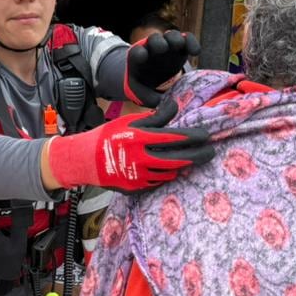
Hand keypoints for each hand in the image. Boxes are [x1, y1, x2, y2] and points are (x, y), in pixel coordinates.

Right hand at [46, 99, 213, 192]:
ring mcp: (138, 176)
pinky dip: (166, 175)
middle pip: (178, 159)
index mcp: (141, 138)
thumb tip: (175, 107)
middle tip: (210, 153)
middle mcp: (141, 158)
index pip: (174, 138)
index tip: (206, 136)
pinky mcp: (135, 188)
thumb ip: (155, 117)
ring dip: (182, 166)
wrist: (85, 160)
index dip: (193, 137)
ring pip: (169, 172)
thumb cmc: (109, 136)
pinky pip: (157, 182)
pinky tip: (172, 170)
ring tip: (191, 160)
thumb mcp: (130, 121)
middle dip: (197, 156)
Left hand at [125, 31, 199, 106]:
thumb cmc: (148, 89)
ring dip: (174, 39)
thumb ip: (155, 102)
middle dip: (157, 42)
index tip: (143, 57)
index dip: (139, 53)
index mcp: (139, 60)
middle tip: (162, 48)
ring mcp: (167, 46)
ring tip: (179, 46)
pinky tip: (196, 52)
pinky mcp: (181, 47)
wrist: (155, 81)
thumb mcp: (146, 97)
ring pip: (171, 35)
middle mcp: (152, 49)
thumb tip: (173, 108)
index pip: (136, 52)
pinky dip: (191, 42)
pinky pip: (186, 38)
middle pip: (154, 39)